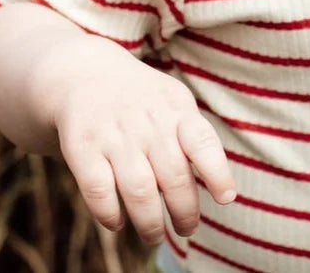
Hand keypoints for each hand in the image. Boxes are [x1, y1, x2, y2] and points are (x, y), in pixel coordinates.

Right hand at [48, 43, 235, 241]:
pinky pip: (100, 193)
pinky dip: (111, 215)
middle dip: (184, 212)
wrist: (86, 74)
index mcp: (175, 108)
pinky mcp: (82, 148)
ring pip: (139, 191)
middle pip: (173, 176)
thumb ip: (195, 140)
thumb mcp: (174, 103)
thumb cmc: (143, 101)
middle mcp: (146, 121)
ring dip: (150, 223)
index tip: (227, 198)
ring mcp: (113, 134)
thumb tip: (220, 190)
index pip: (202, 141)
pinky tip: (119, 222)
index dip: (217, 172)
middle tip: (187, 228)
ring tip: (155, 235)